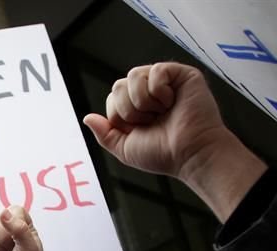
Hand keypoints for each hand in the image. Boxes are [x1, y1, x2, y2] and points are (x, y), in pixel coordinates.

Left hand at [83, 62, 264, 220]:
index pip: (112, 98)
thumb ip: (105, 134)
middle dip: (129, 109)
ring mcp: (165, 82)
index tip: (139, 129)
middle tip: (151, 121)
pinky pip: (156, 70)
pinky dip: (160, 90)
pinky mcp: (181, 75)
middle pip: (118, 85)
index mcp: (136, 108)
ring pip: (133, 75)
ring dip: (143, 101)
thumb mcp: (125, 149)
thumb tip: (87, 117)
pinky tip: (172, 102)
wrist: (190, 154)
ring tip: (162, 112)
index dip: (119, 115)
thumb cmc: (163, 154)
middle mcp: (149, 92)